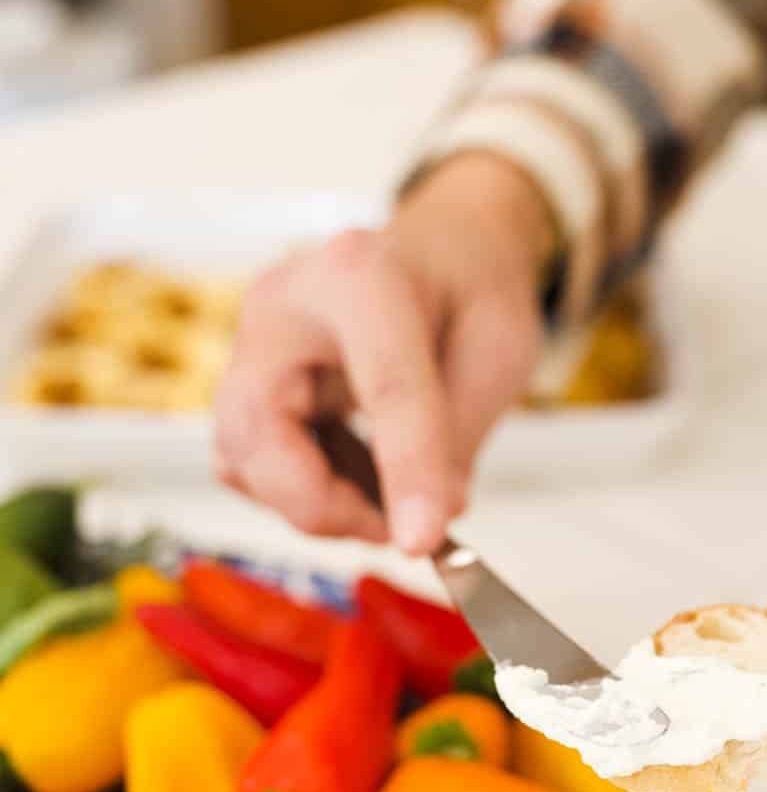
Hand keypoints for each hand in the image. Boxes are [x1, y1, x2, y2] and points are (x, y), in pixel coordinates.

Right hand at [214, 154, 552, 552]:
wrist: (437, 250)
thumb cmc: (470, 288)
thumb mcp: (499, 350)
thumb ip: (458, 435)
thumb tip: (423, 522)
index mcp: (362, 274)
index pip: (383, 387)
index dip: (404, 472)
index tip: (423, 541)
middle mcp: (285, 303)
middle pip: (261, 431)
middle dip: (323, 505)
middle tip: (400, 529)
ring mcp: (253, 343)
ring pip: (242, 459)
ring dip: (316, 503)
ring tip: (390, 498)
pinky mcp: (246, 383)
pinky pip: (251, 465)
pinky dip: (304, 492)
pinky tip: (362, 479)